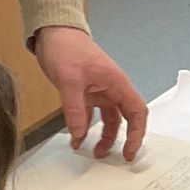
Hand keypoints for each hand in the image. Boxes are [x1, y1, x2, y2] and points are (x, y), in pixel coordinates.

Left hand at [33, 27, 148, 161]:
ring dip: (103, 137)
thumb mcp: (69, 79)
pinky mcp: (86, 92)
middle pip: (125, 119)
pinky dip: (85, 128)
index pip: (137, 113)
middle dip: (122, 140)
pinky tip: (76, 138)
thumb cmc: (67, 47)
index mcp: (117, 83)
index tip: (129, 151)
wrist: (52, 31)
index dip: (137, 134)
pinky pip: (90, 115)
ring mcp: (99, 91)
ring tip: (94, 152)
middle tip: (117, 158)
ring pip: (108, 120)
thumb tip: (79, 134)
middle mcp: (112, 89)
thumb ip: (75, 109)